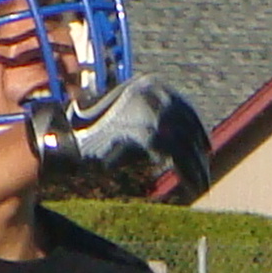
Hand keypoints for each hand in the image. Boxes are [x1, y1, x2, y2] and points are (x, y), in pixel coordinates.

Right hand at [23, 72, 213, 197]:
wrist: (66, 139)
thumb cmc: (90, 132)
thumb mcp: (122, 114)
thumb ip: (145, 117)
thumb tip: (172, 132)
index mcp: (148, 86)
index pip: (183, 108)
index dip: (197, 130)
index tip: (206, 148)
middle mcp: (152, 94)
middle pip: (187, 127)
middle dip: (198, 151)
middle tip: (206, 170)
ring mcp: (150, 113)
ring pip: (185, 144)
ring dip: (197, 167)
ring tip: (202, 185)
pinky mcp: (147, 135)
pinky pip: (176, 157)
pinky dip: (187, 173)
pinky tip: (192, 187)